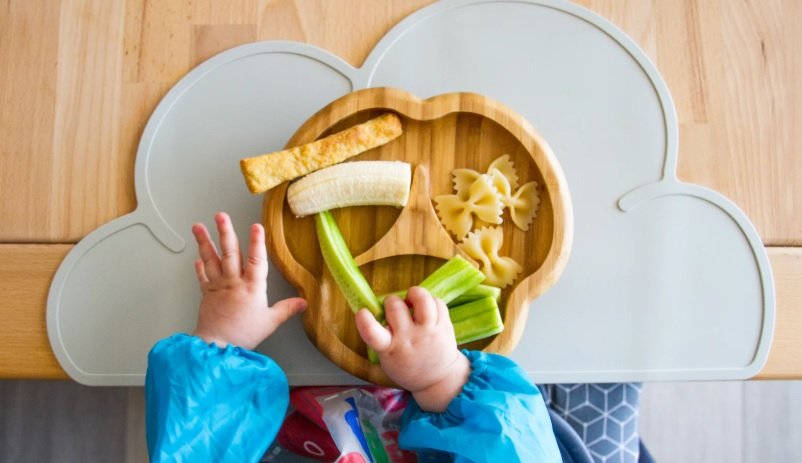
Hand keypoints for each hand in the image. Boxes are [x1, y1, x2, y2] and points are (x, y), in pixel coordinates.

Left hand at [191, 212, 306, 349]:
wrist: (217, 346)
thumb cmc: (244, 334)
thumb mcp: (270, 322)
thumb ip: (286, 309)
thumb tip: (304, 302)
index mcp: (252, 287)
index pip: (257, 260)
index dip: (257, 242)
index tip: (256, 226)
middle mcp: (234, 282)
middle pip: (230, 252)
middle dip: (225, 232)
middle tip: (221, 216)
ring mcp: (218, 286)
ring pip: (211, 259)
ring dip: (205, 242)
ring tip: (198, 226)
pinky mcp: (206, 294)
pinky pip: (202, 276)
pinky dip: (199, 265)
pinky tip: (198, 256)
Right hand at [355, 286, 470, 411]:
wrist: (438, 380)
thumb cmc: (406, 365)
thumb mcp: (387, 358)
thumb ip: (380, 336)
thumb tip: (378, 307)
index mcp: (389, 348)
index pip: (372, 333)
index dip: (365, 320)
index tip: (362, 312)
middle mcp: (409, 338)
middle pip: (395, 306)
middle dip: (391, 301)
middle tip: (394, 307)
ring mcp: (429, 332)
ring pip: (422, 299)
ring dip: (414, 294)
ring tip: (413, 299)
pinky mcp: (445, 326)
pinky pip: (438, 302)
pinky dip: (431, 301)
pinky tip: (427, 309)